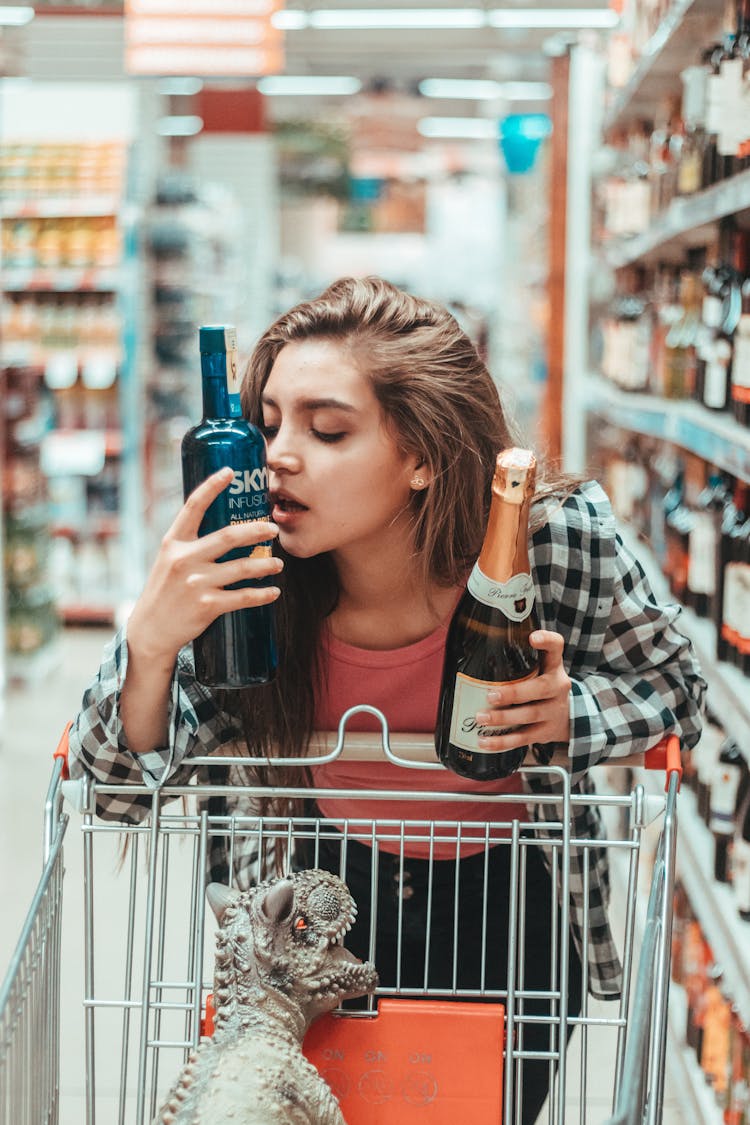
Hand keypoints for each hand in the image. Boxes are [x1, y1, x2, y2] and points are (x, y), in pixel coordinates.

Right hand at [127, 467, 282, 665]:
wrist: (149, 630)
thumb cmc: (165, 591)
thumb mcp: (169, 560)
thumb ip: (191, 544)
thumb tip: (223, 527)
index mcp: (174, 543)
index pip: (193, 507)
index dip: (212, 486)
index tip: (230, 472)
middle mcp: (184, 559)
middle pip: (228, 536)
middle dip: (256, 530)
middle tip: (273, 528)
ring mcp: (196, 583)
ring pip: (242, 568)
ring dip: (266, 564)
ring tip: (279, 563)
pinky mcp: (207, 606)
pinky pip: (243, 597)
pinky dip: (262, 594)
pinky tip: (273, 592)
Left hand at [474, 630, 570, 751]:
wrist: (567, 717)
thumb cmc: (542, 687)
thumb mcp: (540, 669)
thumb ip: (518, 659)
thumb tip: (474, 648)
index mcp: (553, 666)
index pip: (556, 647)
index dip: (547, 641)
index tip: (533, 638)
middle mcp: (557, 687)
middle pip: (540, 688)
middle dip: (514, 692)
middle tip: (490, 695)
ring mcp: (554, 711)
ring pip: (530, 715)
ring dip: (504, 718)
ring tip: (482, 718)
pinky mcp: (546, 732)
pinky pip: (523, 738)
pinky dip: (502, 742)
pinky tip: (484, 741)